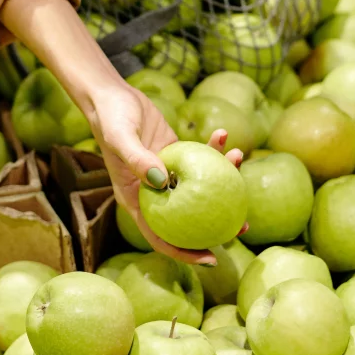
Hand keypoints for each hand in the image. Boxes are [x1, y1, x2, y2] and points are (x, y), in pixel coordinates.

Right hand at [87, 84, 244, 264]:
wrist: (111, 95)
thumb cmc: (111, 118)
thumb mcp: (120, 138)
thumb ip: (138, 159)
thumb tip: (163, 182)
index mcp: (136, 200)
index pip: (161, 237)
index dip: (185, 253)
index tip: (212, 259)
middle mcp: (153, 192)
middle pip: (187, 219)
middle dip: (216, 225)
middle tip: (243, 225)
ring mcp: (166, 173)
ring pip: (199, 187)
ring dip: (222, 176)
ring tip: (238, 156)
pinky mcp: (175, 154)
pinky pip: (199, 158)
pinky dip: (213, 149)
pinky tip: (223, 134)